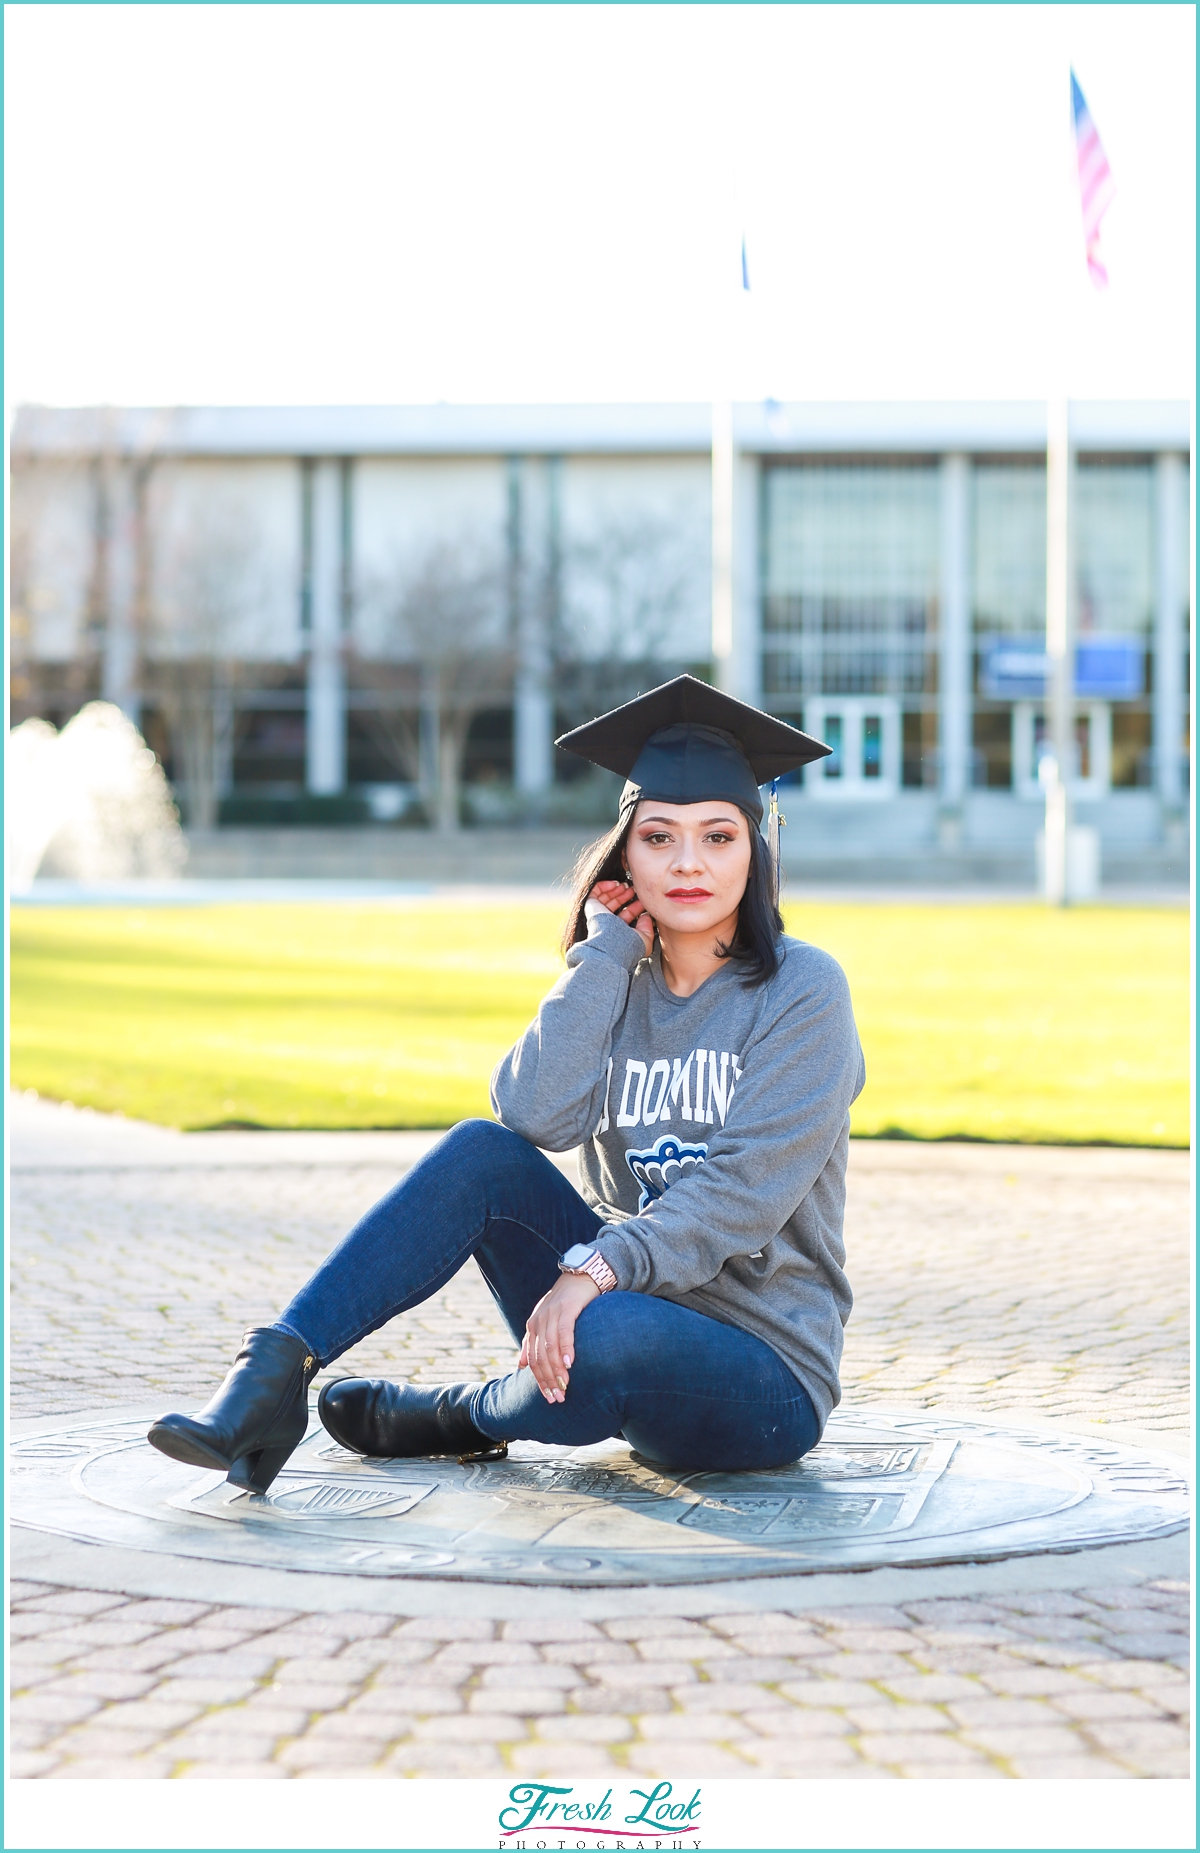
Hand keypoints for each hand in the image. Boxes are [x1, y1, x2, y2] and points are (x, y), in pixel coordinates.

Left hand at [517, 1271, 598, 1401]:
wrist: (580, 1276)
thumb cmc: (566, 1302)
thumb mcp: (546, 1321)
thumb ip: (532, 1342)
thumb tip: (520, 1366)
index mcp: (532, 1326)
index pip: (532, 1361)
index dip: (539, 1381)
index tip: (549, 1398)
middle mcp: (538, 1321)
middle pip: (539, 1358)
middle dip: (548, 1380)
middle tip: (559, 1397)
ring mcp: (552, 1314)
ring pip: (550, 1348)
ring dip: (557, 1370)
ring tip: (565, 1385)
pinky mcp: (567, 1308)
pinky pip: (564, 1332)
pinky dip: (566, 1349)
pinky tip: (569, 1363)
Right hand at [589, 879, 654, 955]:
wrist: (613, 945)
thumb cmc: (628, 946)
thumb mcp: (644, 939)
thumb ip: (647, 927)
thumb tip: (646, 916)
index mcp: (619, 930)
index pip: (626, 914)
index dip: (635, 907)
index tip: (642, 901)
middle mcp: (608, 922)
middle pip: (616, 904)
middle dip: (625, 895)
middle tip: (633, 889)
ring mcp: (599, 914)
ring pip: (606, 897)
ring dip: (616, 889)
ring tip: (625, 886)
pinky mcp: (591, 906)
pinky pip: (594, 892)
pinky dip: (604, 885)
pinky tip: (615, 884)